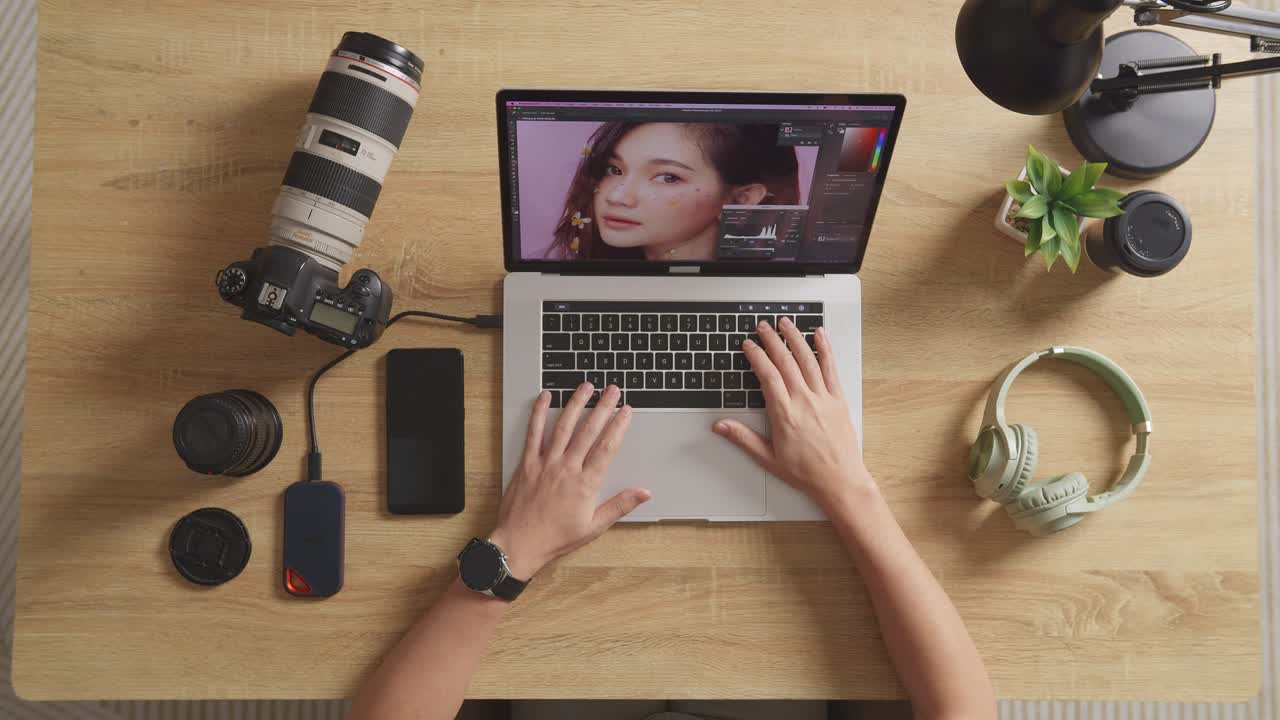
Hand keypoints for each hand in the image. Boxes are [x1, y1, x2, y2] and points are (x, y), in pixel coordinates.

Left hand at [490, 384, 650, 578]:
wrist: (519, 545)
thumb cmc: (555, 539)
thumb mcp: (593, 527)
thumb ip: (620, 505)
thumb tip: (644, 493)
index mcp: (585, 484)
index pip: (607, 447)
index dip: (619, 426)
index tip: (627, 411)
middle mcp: (566, 469)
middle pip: (589, 431)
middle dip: (603, 407)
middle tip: (613, 390)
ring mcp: (545, 463)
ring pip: (564, 426)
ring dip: (576, 404)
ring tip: (586, 386)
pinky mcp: (527, 463)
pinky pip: (534, 433)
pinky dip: (540, 413)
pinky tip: (546, 397)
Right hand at [713, 318, 873, 511]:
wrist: (839, 481)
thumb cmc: (806, 472)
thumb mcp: (768, 458)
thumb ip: (743, 438)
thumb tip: (720, 426)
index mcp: (785, 414)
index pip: (767, 376)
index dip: (756, 357)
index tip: (748, 345)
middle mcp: (804, 402)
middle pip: (786, 362)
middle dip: (772, 340)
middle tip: (762, 326)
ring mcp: (823, 398)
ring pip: (807, 360)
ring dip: (795, 338)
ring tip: (785, 323)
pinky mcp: (838, 399)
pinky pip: (831, 368)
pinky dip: (825, 349)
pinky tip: (820, 335)